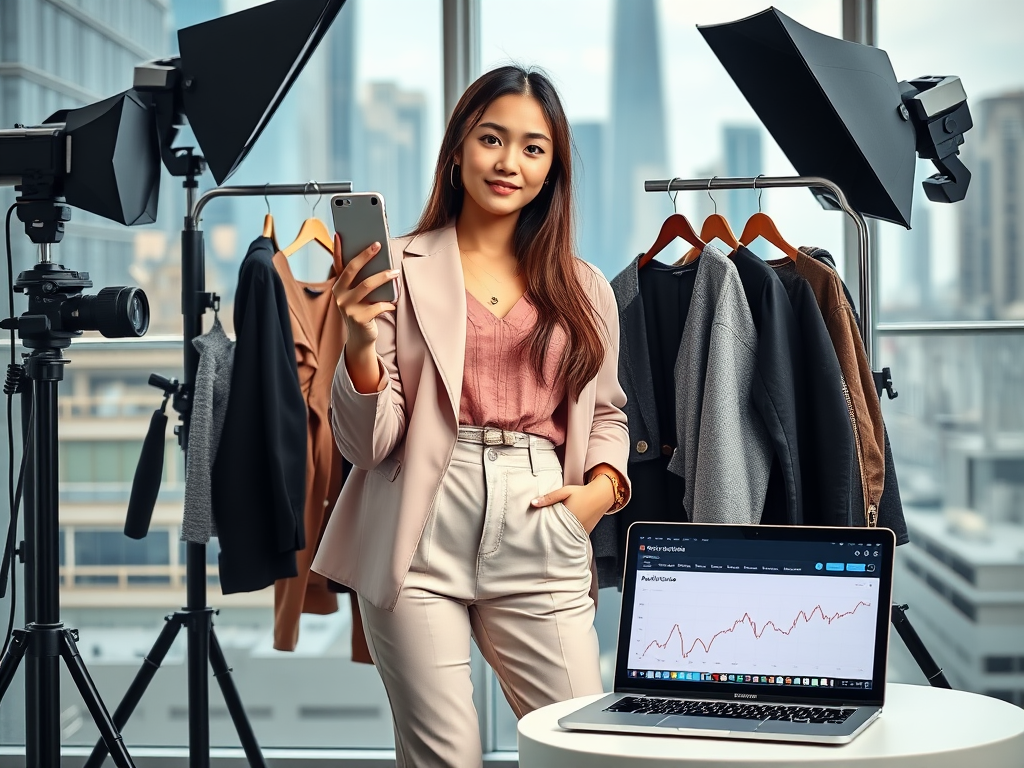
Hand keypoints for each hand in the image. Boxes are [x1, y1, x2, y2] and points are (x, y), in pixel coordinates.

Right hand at [331, 233, 397, 350]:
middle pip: (352, 269)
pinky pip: (378, 306)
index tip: (339, 234)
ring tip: (395, 272)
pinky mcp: (358, 318)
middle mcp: (339, 295)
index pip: (338, 264)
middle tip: (378, 245)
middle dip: (365, 255)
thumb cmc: (363, 311)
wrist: (360, 338)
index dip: (337, 249)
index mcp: (338, 286)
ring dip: (384, 277)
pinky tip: (393, 304)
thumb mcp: (359, 295)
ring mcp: (347, 307)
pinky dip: (388, 304)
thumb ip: (363, 281)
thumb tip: (378, 261)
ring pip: (367, 285)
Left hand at [531, 479, 613, 533]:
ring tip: (549, 534)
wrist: (601, 495)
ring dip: (558, 535)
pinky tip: (561, 532)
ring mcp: (581, 531)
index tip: (535, 530)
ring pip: (565, 536)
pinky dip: (567, 534)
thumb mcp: (564, 492)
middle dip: (549, 534)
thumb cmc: (582, 492)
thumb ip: (549, 498)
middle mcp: (575, 527)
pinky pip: (573, 536)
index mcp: (568, 517)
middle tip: (540, 535)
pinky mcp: (585, 533)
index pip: (551, 527)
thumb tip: (532, 503)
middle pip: (558, 534)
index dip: (543, 529)